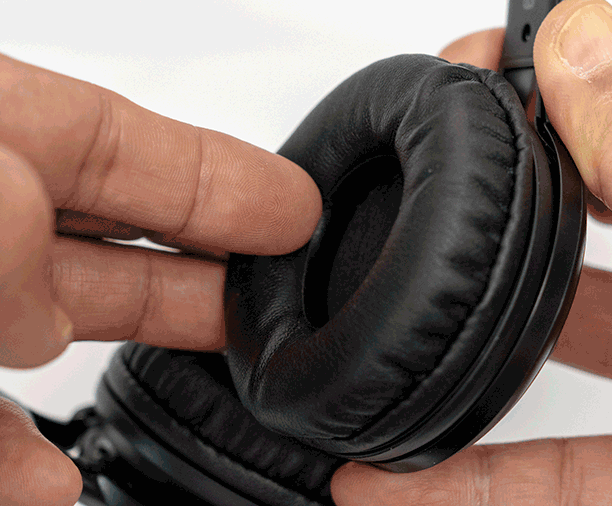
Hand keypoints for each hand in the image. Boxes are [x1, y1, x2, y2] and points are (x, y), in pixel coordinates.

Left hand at [0, 54, 320, 504]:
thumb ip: (19, 242)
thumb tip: (34, 321)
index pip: (132, 149)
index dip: (228, 181)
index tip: (299, 214)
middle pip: (114, 245)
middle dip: (204, 279)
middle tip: (278, 308)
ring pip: (47, 337)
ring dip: (124, 375)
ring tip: (206, 400)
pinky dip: (23, 460)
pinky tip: (50, 484)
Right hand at [331, 0, 611, 503]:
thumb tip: (572, 44)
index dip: (568, 69)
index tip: (471, 73)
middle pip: (607, 205)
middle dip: (519, 191)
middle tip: (436, 186)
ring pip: (571, 338)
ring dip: (482, 336)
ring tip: (407, 319)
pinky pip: (556, 470)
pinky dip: (471, 476)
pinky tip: (404, 472)